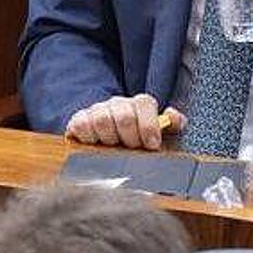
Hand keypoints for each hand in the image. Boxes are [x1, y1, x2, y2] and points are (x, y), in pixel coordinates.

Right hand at [64, 94, 184, 149]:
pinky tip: (96, 144)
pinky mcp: (79, 120)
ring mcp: (98, 110)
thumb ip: (173, 124)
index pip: (145, 103)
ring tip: (114, 147)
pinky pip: (82, 125)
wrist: (108, 139)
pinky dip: (89, 138)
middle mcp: (118, 103)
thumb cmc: (137, 138)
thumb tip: (172, 116)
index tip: (152, 144)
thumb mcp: (160, 133)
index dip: (149, 125)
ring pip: (102, 119)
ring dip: (110, 139)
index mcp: (139, 104)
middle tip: (132, 148)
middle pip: (124, 115)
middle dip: (131, 137)